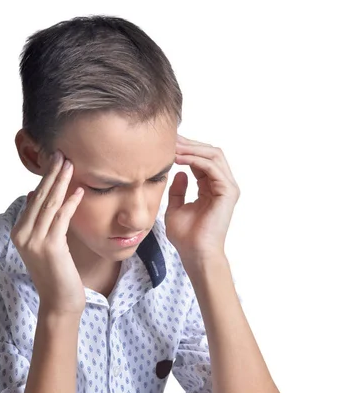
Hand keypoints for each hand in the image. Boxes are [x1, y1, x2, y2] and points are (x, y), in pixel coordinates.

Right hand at [11, 150, 85, 315]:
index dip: (45, 178)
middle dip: (52, 174)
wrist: (59, 301)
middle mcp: (23, 234)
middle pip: (39, 197)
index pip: (34, 198)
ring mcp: (35, 241)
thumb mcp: (44, 243)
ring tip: (70, 164)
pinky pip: (61, 218)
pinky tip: (79, 190)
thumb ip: (38, 220)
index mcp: (19, 231)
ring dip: (61, 182)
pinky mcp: (51, 247)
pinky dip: (70, 203)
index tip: (55, 161)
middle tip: (62, 154)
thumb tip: (34, 193)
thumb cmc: (56, 273)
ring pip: (49, 204)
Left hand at [165, 134, 240, 263]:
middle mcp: (222, 185)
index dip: (185, 149)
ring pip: (213, 155)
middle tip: (169, 138)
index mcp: (211, 188)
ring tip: (173, 146)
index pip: (201, 160)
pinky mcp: (227, 191)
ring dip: (192, 148)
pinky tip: (179, 158)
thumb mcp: (175, 209)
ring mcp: (227, 187)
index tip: (166, 144)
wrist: (196, 254)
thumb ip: (177, 190)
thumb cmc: (186, 237)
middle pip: (209, 152)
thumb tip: (178, 172)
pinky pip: (212, 166)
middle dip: (189, 144)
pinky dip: (195, 159)